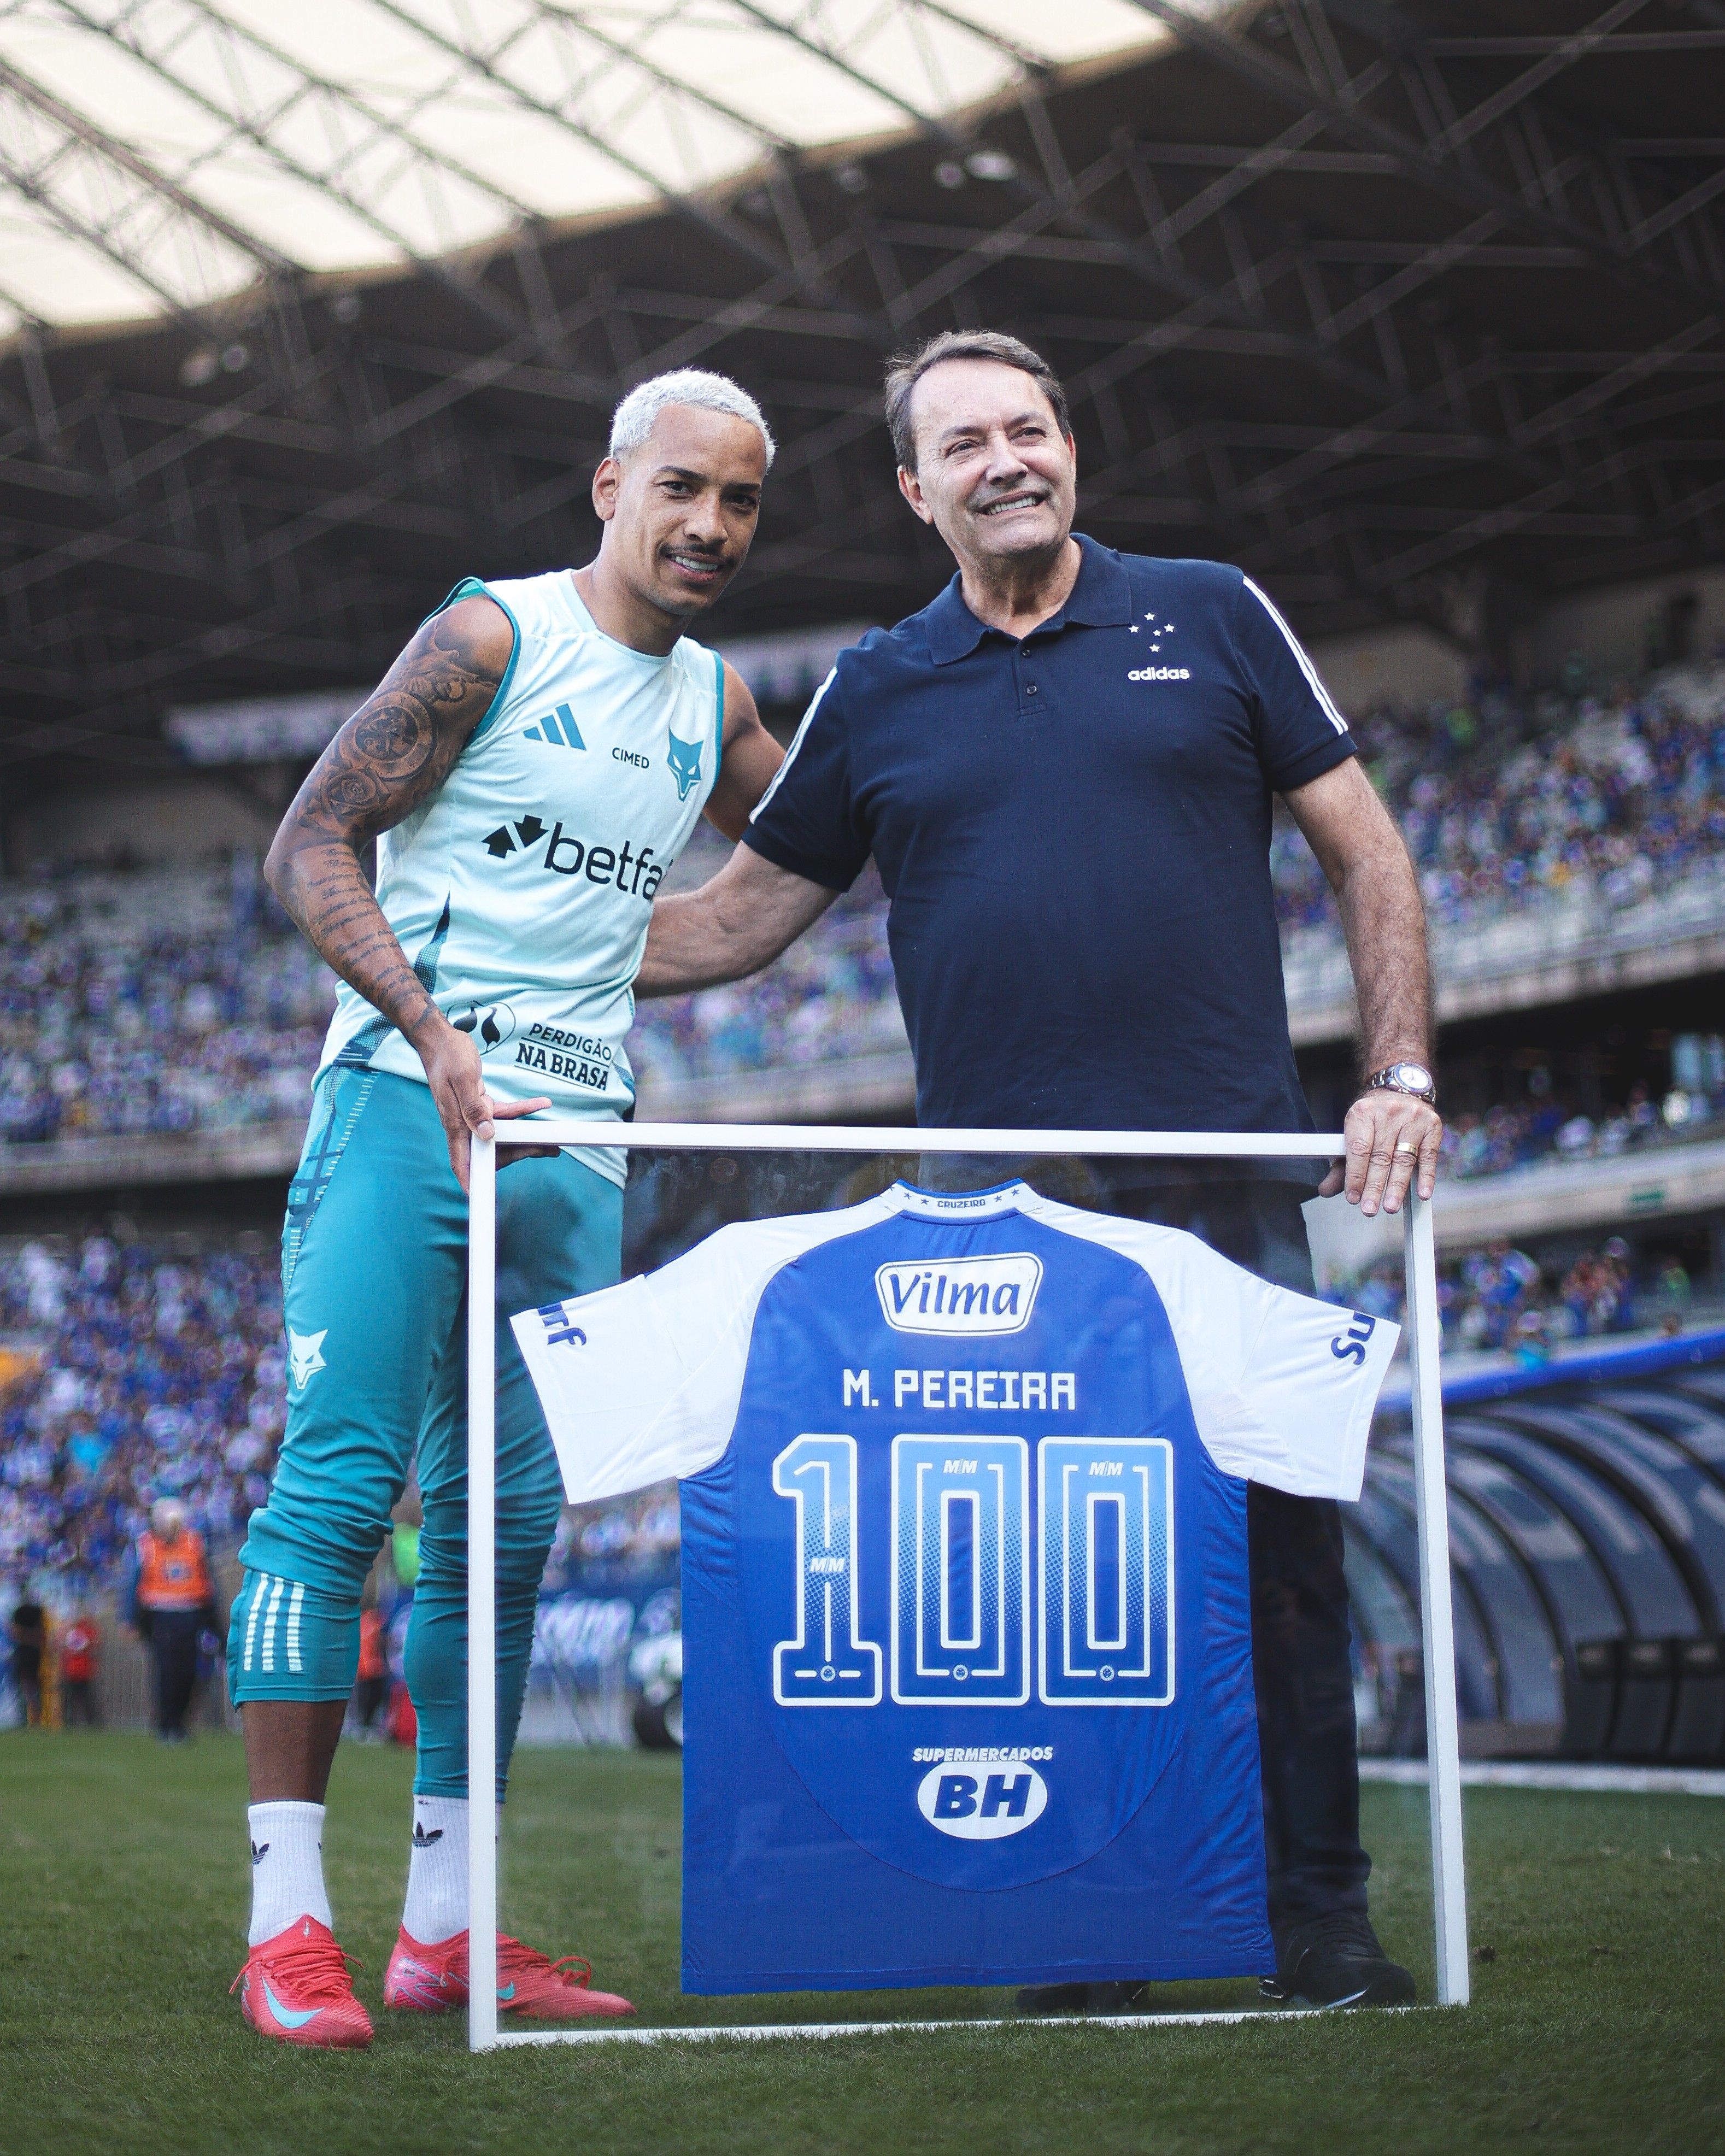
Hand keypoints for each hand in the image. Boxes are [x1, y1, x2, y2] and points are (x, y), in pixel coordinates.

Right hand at [416, 1018, 552, 1191]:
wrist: (442, 1038)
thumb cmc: (447, 1057)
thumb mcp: (462, 1079)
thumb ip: (474, 1107)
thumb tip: (486, 1134)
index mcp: (454, 1123)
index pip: (460, 1160)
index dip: (470, 1181)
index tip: (480, 1198)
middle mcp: (463, 1123)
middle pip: (491, 1150)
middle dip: (519, 1153)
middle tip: (549, 1150)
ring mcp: (473, 1115)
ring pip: (502, 1134)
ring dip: (527, 1136)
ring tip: (553, 1140)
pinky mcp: (481, 1103)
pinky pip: (505, 1113)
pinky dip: (523, 1110)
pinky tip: (541, 1104)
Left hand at [1319, 1088, 1441, 1214]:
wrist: (1401, 1087)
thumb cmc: (1374, 1118)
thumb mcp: (1354, 1133)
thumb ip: (1341, 1165)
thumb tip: (1326, 1190)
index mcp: (1363, 1113)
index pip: (1359, 1149)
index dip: (1356, 1175)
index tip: (1353, 1197)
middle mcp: (1388, 1113)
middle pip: (1380, 1157)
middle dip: (1374, 1186)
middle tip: (1368, 1208)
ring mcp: (1412, 1119)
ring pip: (1404, 1158)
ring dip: (1397, 1186)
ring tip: (1390, 1206)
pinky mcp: (1432, 1127)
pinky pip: (1428, 1156)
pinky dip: (1426, 1177)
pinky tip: (1421, 1193)